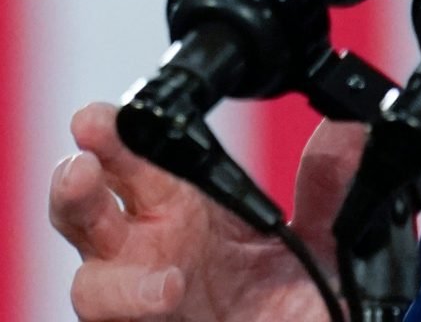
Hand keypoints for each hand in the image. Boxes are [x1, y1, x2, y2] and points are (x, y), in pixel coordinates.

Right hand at [49, 102, 365, 320]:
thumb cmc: (292, 306)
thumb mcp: (321, 243)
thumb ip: (327, 187)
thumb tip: (347, 131)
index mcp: (180, 210)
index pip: (133, 161)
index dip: (112, 135)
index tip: (101, 117)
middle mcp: (149, 253)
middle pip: (86, 211)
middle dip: (74, 184)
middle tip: (84, 164)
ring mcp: (140, 304)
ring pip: (91, 282)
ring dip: (107, 280)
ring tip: (152, 272)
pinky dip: (132, 308)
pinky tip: (167, 295)